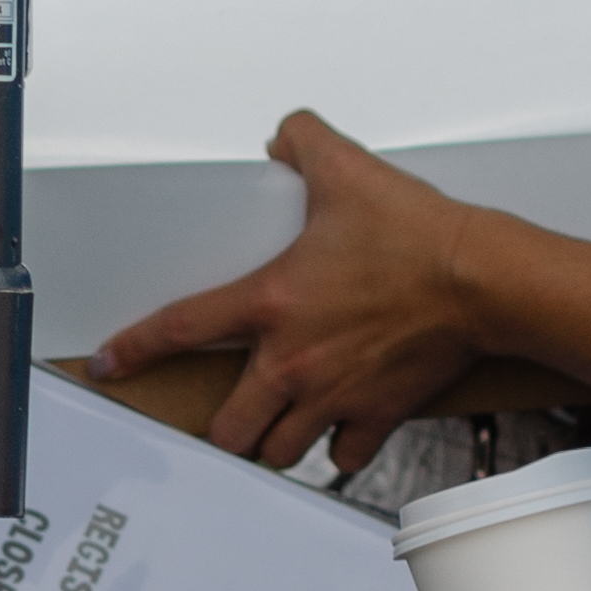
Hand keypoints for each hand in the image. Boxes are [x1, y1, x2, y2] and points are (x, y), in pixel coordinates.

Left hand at [94, 111, 489, 473]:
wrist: (481, 279)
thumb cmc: (416, 232)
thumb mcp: (348, 169)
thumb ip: (303, 140)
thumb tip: (284, 133)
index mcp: (270, 303)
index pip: (179, 328)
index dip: (135, 348)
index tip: (109, 365)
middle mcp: (291, 361)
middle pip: (228, 426)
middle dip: (222, 426)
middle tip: (228, 412)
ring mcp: (333, 394)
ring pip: (279, 451)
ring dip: (273, 442)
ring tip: (277, 425)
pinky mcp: (378, 413)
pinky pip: (343, 457)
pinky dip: (337, 450)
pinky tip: (338, 430)